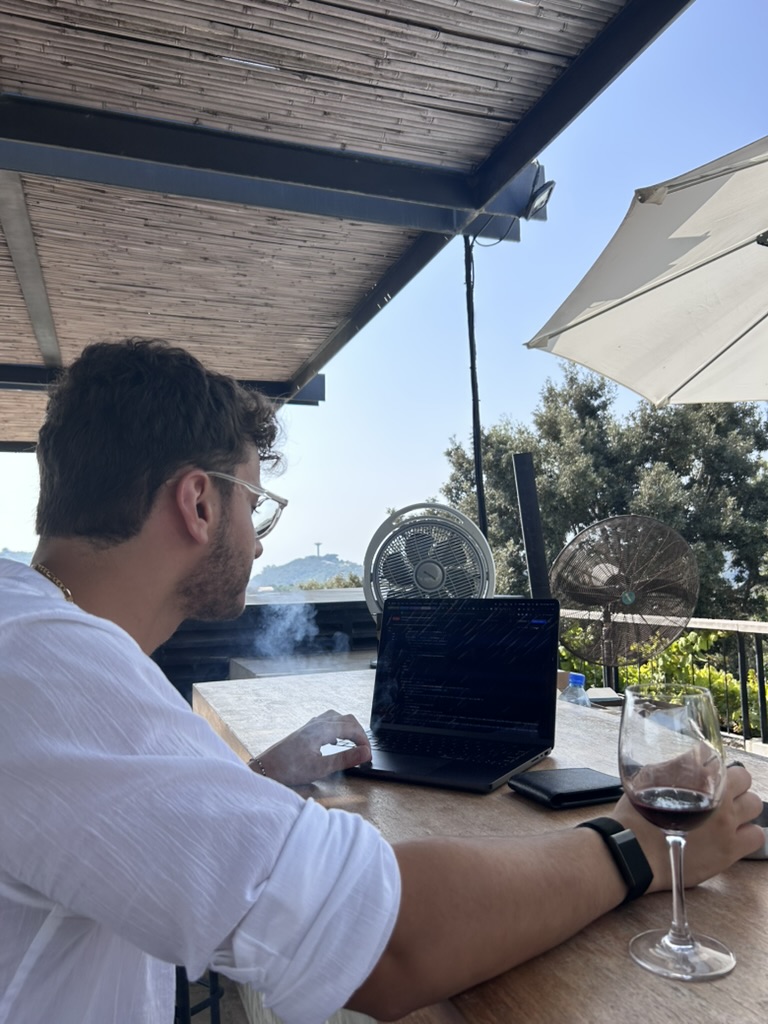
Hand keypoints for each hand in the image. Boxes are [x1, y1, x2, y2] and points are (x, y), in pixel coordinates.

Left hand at [252, 709, 371, 785]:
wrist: (265, 768)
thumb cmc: (289, 769)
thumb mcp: (320, 768)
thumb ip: (345, 759)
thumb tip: (366, 752)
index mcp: (322, 730)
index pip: (352, 727)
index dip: (364, 740)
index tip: (368, 755)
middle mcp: (317, 723)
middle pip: (346, 719)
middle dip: (359, 732)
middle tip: (364, 750)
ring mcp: (310, 726)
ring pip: (336, 718)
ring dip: (349, 727)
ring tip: (354, 742)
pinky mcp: (305, 731)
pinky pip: (327, 721)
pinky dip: (338, 728)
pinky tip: (335, 740)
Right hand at [611, 764, 763, 891]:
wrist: (633, 853)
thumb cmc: (636, 818)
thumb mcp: (647, 780)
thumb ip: (671, 768)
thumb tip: (686, 761)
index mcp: (696, 776)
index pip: (714, 755)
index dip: (707, 761)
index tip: (702, 768)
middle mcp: (717, 797)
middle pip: (743, 776)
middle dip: (732, 781)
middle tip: (718, 790)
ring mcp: (726, 825)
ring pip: (755, 805)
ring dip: (742, 806)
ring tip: (727, 813)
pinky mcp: (730, 850)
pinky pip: (757, 836)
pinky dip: (747, 833)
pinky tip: (732, 834)